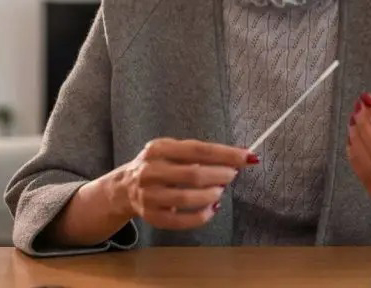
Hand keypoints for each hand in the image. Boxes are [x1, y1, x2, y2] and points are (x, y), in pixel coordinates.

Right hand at [115, 138, 257, 229]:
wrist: (122, 188)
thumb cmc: (158, 165)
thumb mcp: (172, 151)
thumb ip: (200, 153)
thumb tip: (238, 156)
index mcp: (159, 148)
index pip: (198, 149)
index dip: (226, 153)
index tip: (248, 157)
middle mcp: (151, 170)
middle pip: (193, 173)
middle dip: (220, 174)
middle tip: (233, 175)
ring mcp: (149, 195)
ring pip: (187, 198)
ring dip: (211, 195)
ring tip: (220, 190)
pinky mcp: (151, 217)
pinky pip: (180, 221)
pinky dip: (201, 216)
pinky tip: (212, 209)